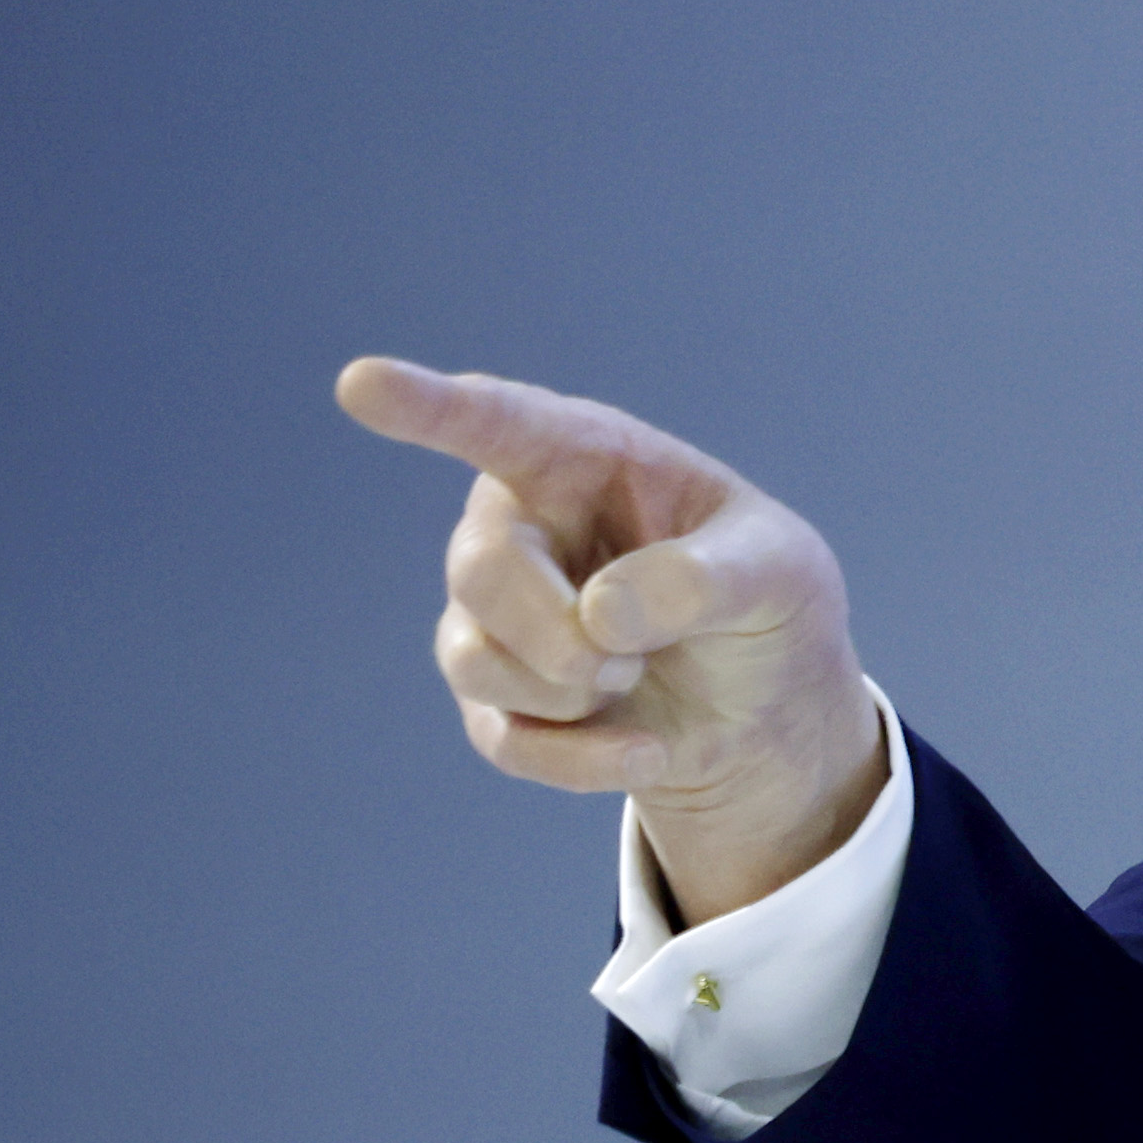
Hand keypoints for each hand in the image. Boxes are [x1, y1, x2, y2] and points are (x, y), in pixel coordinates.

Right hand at [336, 358, 886, 922]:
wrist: (768, 703)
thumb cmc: (767, 599)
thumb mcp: (780, 572)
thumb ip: (707, 578)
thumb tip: (599, 616)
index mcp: (586, 456)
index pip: (497, 422)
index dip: (429, 406)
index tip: (363, 384)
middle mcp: (522, 521)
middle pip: (482, 570)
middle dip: (558, 634)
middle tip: (629, 659)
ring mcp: (499, 611)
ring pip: (473, 657)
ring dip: (571, 691)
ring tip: (639, 677)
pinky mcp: (500, 696)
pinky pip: (502, 736)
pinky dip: (579, 758)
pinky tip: (646, 752)